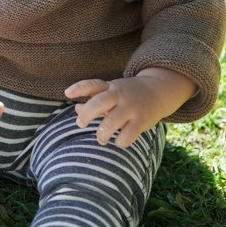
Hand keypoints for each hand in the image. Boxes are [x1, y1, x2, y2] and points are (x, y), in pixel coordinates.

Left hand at [64, 68, 195, 148]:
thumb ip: (94, 100)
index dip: (79, 89)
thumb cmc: (127, 95)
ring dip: (102, 134)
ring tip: (101, 139)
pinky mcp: (142, 121)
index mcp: (110, 87)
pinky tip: (119, 141)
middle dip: (86, 115)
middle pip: (99, 102)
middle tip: (81, 124)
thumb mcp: (112, 92)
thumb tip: (76, 110)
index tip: (67, 94)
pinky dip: (120, 142)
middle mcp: (120, 95)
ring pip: (111, 122)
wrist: (158, 91)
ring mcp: (131, 107)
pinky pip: (127, 136)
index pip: (92, 85)